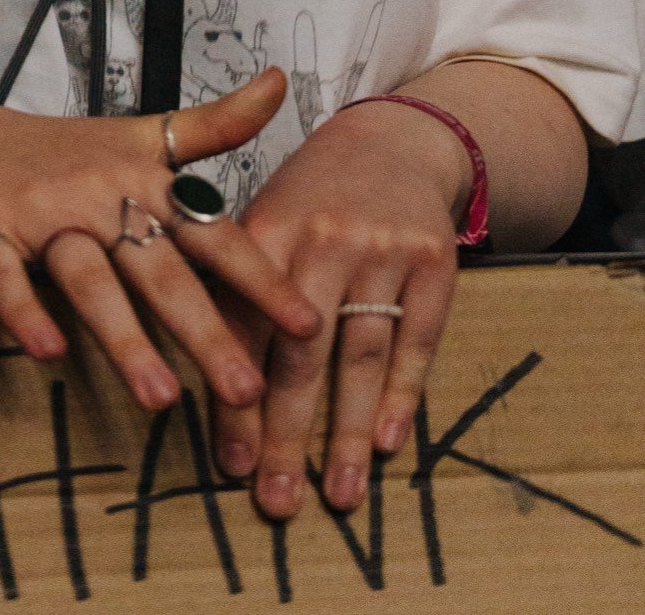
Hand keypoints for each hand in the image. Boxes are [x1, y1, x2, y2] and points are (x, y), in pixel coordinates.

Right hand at [0, 70, 318, 418]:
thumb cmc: (62, 153)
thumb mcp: (142, 134)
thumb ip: (215, 122)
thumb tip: (281, 81)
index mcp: (144, 179)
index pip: (213, 231)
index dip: (262, 277)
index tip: (309, 325)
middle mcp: (99, 195)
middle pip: (160, 269)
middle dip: (206, 330)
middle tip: (248, 391)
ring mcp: (41, 213)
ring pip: (89, 280)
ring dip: (126, 339)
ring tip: (161, 400)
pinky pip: (5, 277)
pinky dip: (25, 311)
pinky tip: (48, 354)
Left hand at [211, 99, 462, 519]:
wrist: (393, 142)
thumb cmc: (312, 199)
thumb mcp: (264, 221)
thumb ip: (238, 293)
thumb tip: (211, 389)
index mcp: (268, 227)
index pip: (245, 327)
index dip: (236, 399)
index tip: (230, 466)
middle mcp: (324, 237)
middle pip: (302, 351)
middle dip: (287, 433)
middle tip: (277, 502)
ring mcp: (382, 249)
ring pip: (360, 355)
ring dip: (345, 433)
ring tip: (337, 496)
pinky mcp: (434, 261)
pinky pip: (417, 339)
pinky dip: (402, 395)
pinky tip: (385, 444)